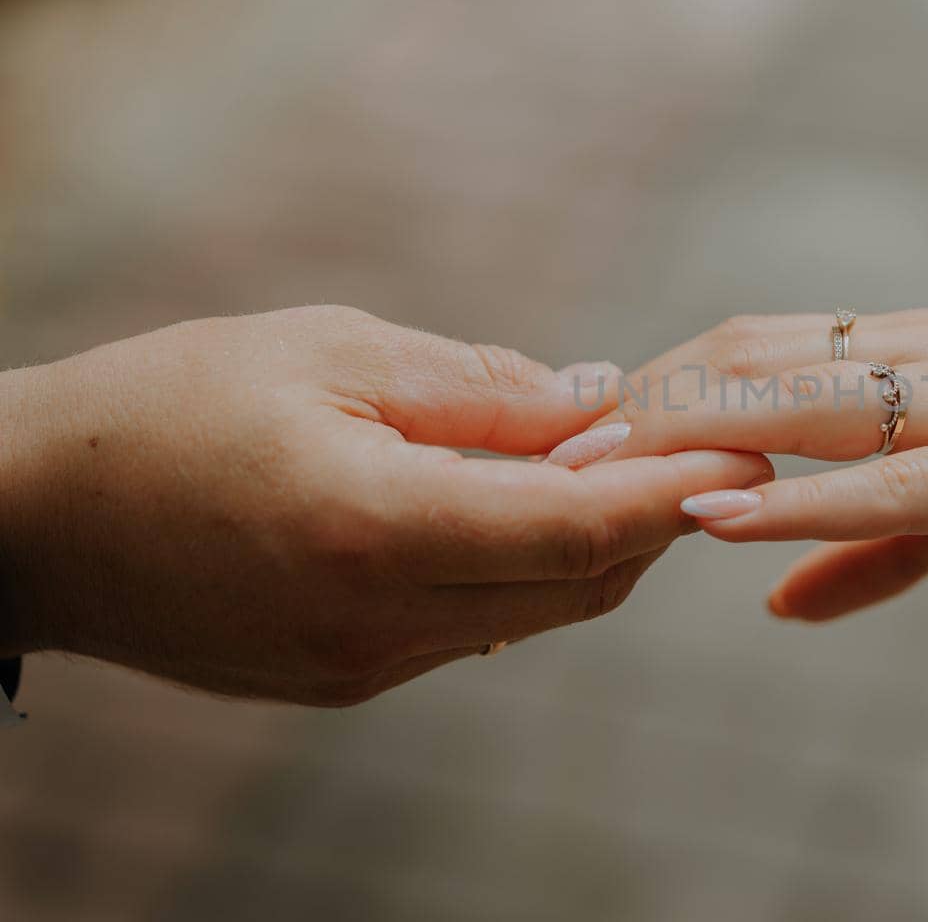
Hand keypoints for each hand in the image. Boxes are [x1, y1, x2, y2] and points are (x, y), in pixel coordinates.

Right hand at [0, 306, 770, 704]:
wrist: (35, 520)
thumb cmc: (171, 407)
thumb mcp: (331, 353)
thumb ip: (482, 390)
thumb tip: (600, 401)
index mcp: (372, 530)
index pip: (577, 530)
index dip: (677, 489)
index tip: (748, 445)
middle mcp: (377, 623)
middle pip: (578, 585)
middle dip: (660, 519)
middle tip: (714, 447)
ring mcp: (361, 669)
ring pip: (536, 613)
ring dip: (599, 545)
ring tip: (636, 466)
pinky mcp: (344, 682)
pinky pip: (476, 629)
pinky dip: (528, 571)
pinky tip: (536, 509)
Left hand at [547, 310, 927, 620]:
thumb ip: (872, 549)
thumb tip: (774, 603)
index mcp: (913, 348)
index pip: (749, 342)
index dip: (653, 383)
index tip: (574, 430)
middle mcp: (925, 353)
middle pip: (744, 354)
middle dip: (633, 402)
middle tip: (539, 451)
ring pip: (797, 399)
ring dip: (682, 433)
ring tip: (586, 473)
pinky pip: (888, 481)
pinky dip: (794, 496)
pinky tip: (720, 513)